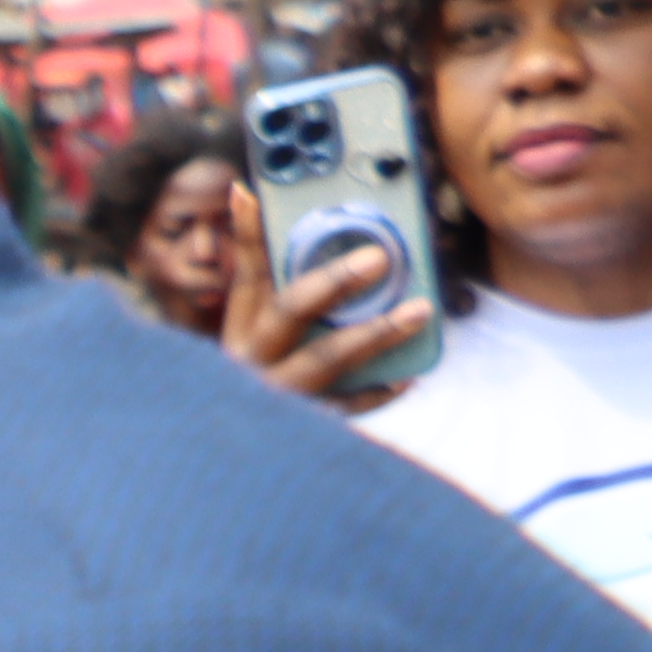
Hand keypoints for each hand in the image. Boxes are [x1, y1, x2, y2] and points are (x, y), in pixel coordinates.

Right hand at [218, 175, 428, 409]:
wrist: (230, 460)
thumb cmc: (261, 382)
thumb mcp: (258, 334)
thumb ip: (271, 283)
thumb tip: (269, 212)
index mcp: (239, 332)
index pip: (247, 274)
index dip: (248, 233)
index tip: (252, 191)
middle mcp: (250, 363)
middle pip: (289, 312)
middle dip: (334, 281)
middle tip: (378, 259)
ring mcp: (275, 395)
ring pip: (325, 359)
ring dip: (375, 333)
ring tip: (421, 311)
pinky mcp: (301, 427)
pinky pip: (345, 407)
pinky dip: (376, 392)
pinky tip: (405, 378)